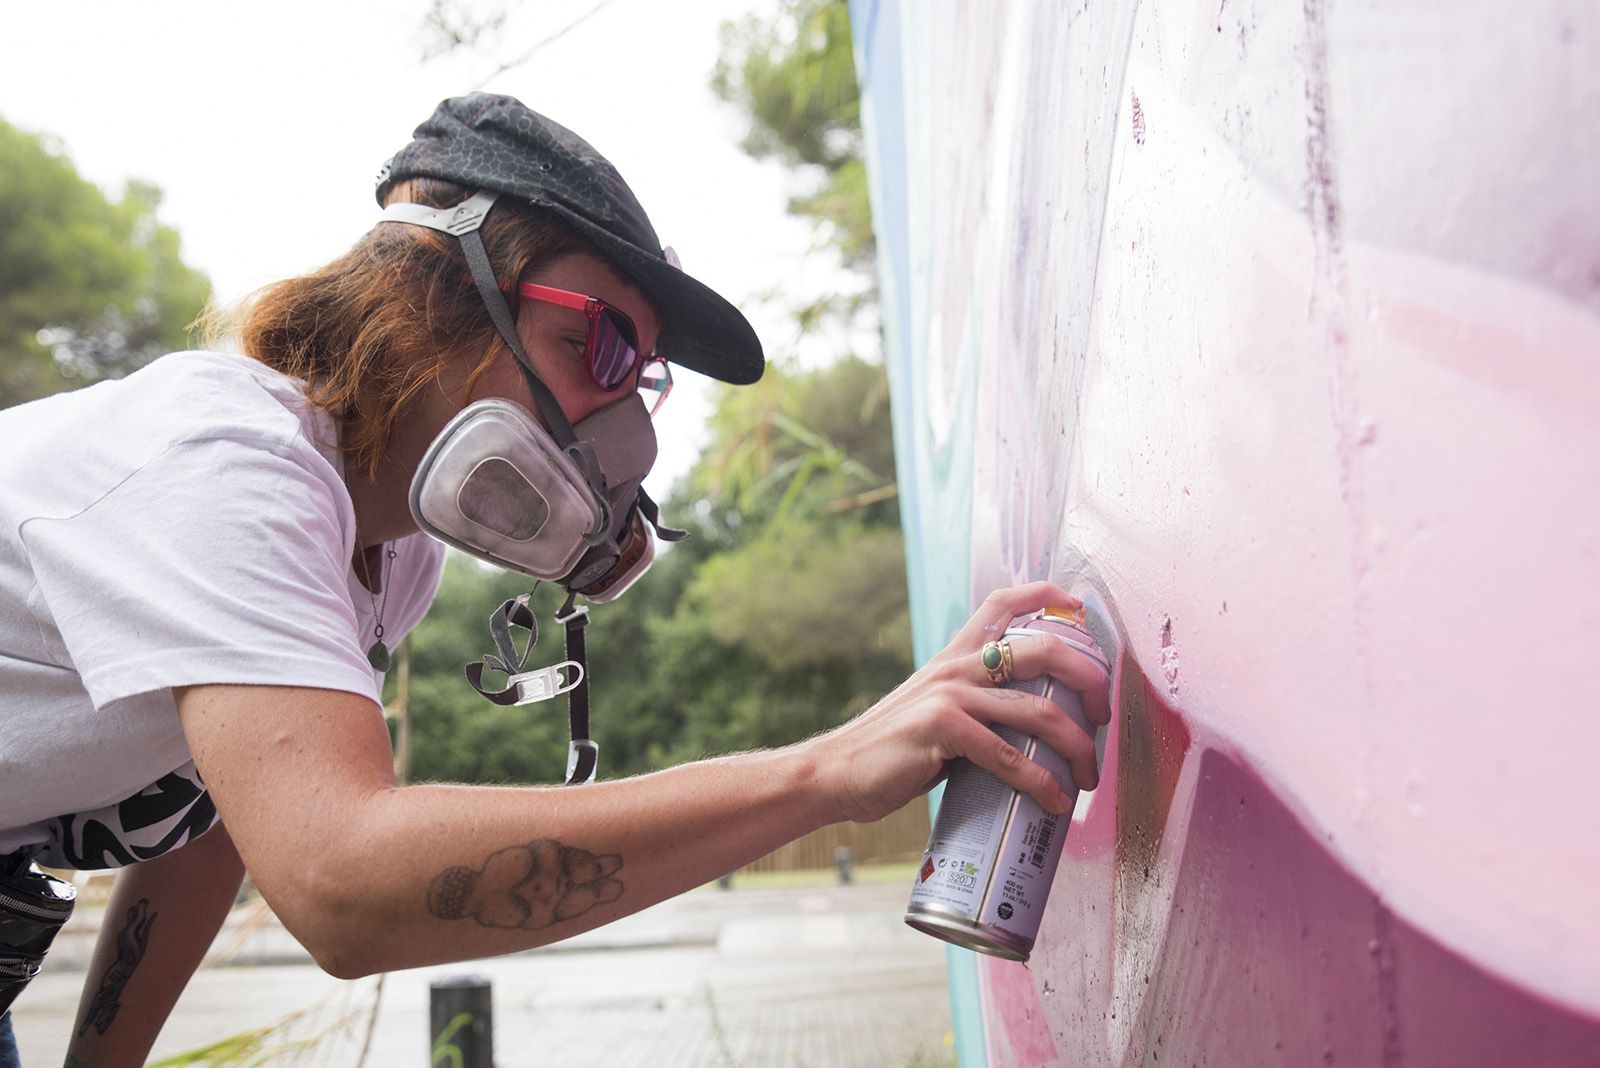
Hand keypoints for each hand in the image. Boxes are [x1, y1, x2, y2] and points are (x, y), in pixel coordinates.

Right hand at [811, 581, 1111, 823]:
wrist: (838, 771)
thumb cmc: (892, 749)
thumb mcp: (935, 709)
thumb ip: (977, 704)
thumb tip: (1031, 728)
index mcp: (955, 655)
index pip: (1002, 601)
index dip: (1046, 594)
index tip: (1079, 607)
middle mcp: (957, 667)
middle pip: (1044, 650)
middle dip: (1089, 679)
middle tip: (1104, 716)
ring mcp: (951, 696)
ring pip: (1039, 711)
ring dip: (1077, 747)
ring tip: (1087, 776)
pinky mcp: (943, 730)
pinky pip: (1010, 757)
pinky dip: (1042, 782)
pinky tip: (1055, 800)